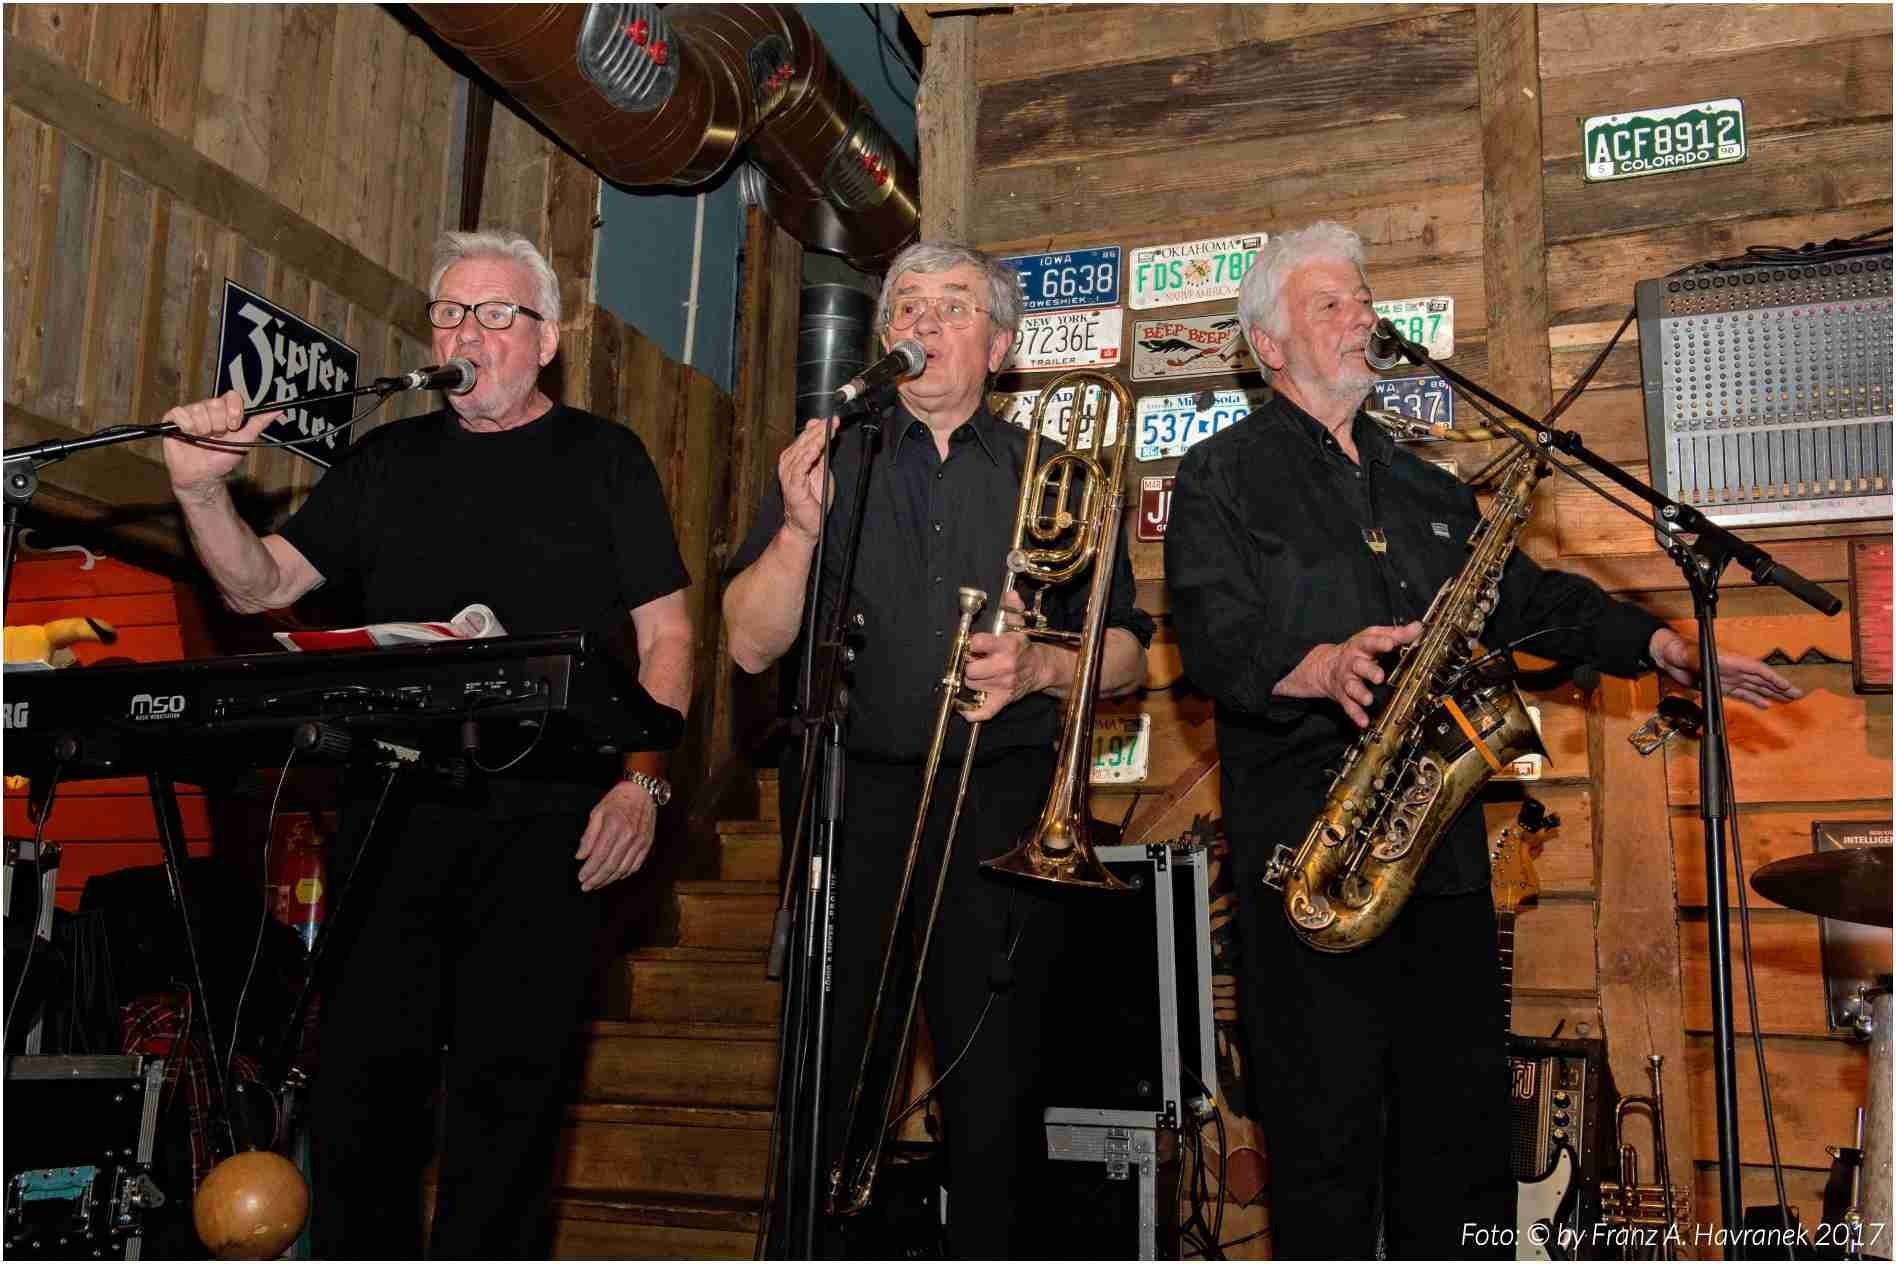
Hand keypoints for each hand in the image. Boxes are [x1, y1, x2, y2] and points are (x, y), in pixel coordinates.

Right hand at [160, 391, 280, 494]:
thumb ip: (259, 422)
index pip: (231, 396)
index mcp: (224, 411)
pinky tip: (188, 435)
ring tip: (202, 439)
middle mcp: (207, 409)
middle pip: (214, 403)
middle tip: (216, 437)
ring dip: (202, 429)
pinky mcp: (173, 419)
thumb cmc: (222, 457)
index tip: (233, 426)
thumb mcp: (245, 439)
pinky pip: (179, 413)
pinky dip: (186, 426)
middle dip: (218, 425)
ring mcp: (190, 413)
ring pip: (198, 409)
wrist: (203, 474)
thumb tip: (277, 409)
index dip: (233, 410)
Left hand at [576, 779, 658, 891]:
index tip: (581, 877)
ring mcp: (640, 841)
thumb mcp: (597, 813)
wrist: (642, 791)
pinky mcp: (647, 844)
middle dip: (596, 879)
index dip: (589, 870)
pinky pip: (635, 865)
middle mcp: (628, 836)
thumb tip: (581, 856)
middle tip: (586, 887)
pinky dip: (624, 874)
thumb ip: (589, 836)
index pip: (599, 856)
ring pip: (623, 869)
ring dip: (609, 879)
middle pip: (610, 866)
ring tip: (598, 884)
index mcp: (614, 827)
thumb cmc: (617, 800)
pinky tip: (615, 876)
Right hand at [778, 416, 838, 543]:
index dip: (819, 427)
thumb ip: (821, 450)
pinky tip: (817, 448)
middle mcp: (788, 463)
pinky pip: (800, 467)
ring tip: (827, 430)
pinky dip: (808, 456)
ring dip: (815, 439)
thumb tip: (820, 428)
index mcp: (794, 457)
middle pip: (804, 441)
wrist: (806, 524)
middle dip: (819, 430)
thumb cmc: (813, 498)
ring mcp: (789, 474)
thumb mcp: (821, 468)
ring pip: (802, 451)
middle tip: (831, 421)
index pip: (806, 437)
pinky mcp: (793, 485)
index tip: (833, 419)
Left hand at [959, 590, 1043, 721]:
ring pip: (972, 685)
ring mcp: (1003, 685)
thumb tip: (1010, 594)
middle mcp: (1004, 666)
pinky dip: (972, 713)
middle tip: (975, 661)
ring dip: (972, 680)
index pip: (977, 643)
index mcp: (1006, 646)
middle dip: (969, 665)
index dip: (971, 644)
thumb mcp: (1018, 625)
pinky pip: (984, 712)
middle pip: (970, 669)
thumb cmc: (1023, 647)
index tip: (973, 644)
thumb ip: (1011, 608)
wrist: (1041, 668)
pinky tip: (964, 709)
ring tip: (980, 673)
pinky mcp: (1003, 699)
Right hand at [1277, 621, 1424, 726]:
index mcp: (1361, 646)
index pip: (1370, 642)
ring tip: (1368, 700)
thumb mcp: (1373, 637)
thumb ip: (1396, 634)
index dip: (1380, 642)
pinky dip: (1356, 714)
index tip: (1391, 643)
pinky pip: (1349, 706)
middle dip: (1369, 670)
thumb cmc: (1356, 650)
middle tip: (1380, 676)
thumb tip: (1418, 627)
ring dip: (1360, 693)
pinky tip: (1363, 721)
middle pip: (1359, 665)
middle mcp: (1352, 662)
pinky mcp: (1343, 695)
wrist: (1324, 666)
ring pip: (1352, 686)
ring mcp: (1347, 680)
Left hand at [1649, 627, 1802, 708]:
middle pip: (1761, 679)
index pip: (1758, 670)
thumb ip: (1705, 660)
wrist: (1669, 657)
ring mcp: (1729, 678)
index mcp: (1731, 661)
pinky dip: (1754, 699)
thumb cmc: (1681, 651)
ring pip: (1755, 687)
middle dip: (1779, 687)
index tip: (1787, 686)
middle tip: (1797, 695)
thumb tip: (1715, 664)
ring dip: (1770, 694)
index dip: (1773, 678)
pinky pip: (1741, 694)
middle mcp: (1734, 670)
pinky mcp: (1720, 686)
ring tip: (1787, 700)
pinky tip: (1764, 704)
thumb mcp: (1692, 655)